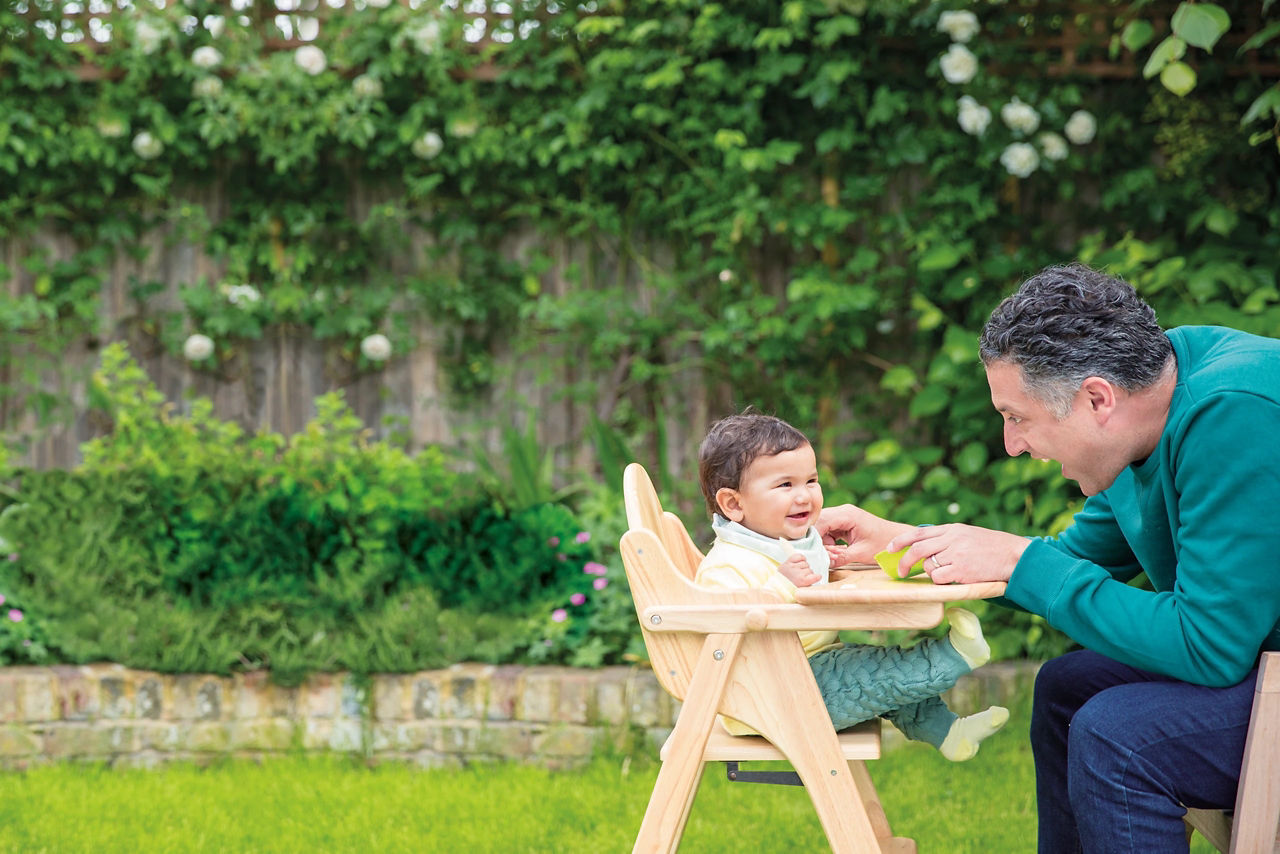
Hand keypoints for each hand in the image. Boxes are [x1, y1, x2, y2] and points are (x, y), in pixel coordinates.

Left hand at [778, 553, 819, 586]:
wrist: (776, 586)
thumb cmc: (789, 589)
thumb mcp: (801, 590)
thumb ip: (809, 585)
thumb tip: (816, 578)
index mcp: (802, 581)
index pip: (817, 576)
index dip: (816, 577)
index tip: (816, 577)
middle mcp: (798, 573)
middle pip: (810, 570)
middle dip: (808, 573)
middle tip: (802, 577)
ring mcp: (792, 566)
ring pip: (805, 563)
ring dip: (803, 566)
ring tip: (798, 571)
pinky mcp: (788, 562)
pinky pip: (799, 556)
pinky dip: (801, 558)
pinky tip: (799, 562)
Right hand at [817, 504, 913, 566]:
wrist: (899, 539)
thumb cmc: (883, 544)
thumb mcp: (861, 553)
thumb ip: (840, 558)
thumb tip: (822, 564)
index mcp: (847, 515)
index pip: (819, 522)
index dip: (812, 537)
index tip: (811, 552)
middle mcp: (842, 512)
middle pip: (818, 523)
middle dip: (817, 540)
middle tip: (823, 555)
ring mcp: (842, 517)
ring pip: (821, 527)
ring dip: (823, 542)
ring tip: (834, 554)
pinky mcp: (844, 523)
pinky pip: (828, 531)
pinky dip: (828, 542)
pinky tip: (836, 551)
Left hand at [883, 523, 1029, 584]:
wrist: (1014, 556)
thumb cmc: (992, 548)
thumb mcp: (968, 535)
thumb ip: (947, 539)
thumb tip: (924, 549)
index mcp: (952, 529)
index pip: (918, 533)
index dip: (900, 541)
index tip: (889, 549)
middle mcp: (952, 539)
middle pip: (917, 550)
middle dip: (904, 562)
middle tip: (900, 572)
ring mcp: (956, 554)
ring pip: (928, 566)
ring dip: (930, 573)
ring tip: (946, 574)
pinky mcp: (961, 570)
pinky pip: (939, 578)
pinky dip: (940, 581)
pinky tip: (953, 580)